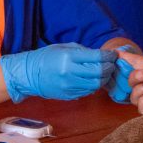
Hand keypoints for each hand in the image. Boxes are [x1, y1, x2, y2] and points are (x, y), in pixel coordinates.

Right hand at [0, 43, 116, 102]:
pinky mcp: (69, 95)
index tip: (113, 55)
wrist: (29, 75)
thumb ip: (82, 50)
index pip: (96, 57)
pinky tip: (94, 80)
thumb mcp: (63, 47)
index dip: (108, 56)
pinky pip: (88, 91)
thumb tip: (99, 55)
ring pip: (96, 85)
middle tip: (112, 64)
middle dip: (109, 68)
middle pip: (99, 72)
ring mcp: (69, 86)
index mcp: (68, 57)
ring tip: (106, 72)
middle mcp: (70, 73)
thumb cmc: (46, 57)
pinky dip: (94, 85)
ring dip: (104, 78)